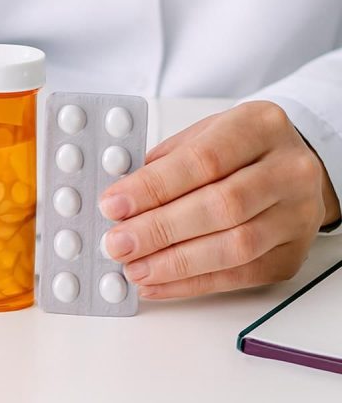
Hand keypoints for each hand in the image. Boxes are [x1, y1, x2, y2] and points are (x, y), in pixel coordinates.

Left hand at [100, 101, 340, 298]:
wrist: (293, 170)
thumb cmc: (238, 150)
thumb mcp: (202, 135)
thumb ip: (163, 163)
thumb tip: (120, 200)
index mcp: (260, 127)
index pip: (202, 160)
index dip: (153, 187)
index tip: (114, 205)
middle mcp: (289, 171)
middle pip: (221, 206)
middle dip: (159, 229)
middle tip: (118, 242)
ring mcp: (298, 215)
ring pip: (235, 246)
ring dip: (175, 263)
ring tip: (134, 267)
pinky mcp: (293, 255)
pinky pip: (241, 276)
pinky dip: (193, 283)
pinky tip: (159, 283)